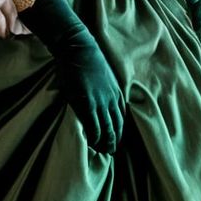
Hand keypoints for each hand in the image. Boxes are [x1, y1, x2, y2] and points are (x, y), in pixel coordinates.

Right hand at [24, 0, 124, 154]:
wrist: (78, 48)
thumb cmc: (87, 58)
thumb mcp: (103, 74)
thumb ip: (104, 88)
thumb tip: (97, 96)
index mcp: (116, 91)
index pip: (122, 117)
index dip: (119, 130)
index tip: (116, 139)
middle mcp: (112, 99)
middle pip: (117, 125)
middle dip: (114, 140)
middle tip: (111, 151)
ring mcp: (101, 102)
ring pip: (107, 129)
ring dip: (105, 142)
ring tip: (102, 152)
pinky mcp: (88, 103)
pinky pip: (94, 126)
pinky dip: (94, 137)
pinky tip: (92, 144)